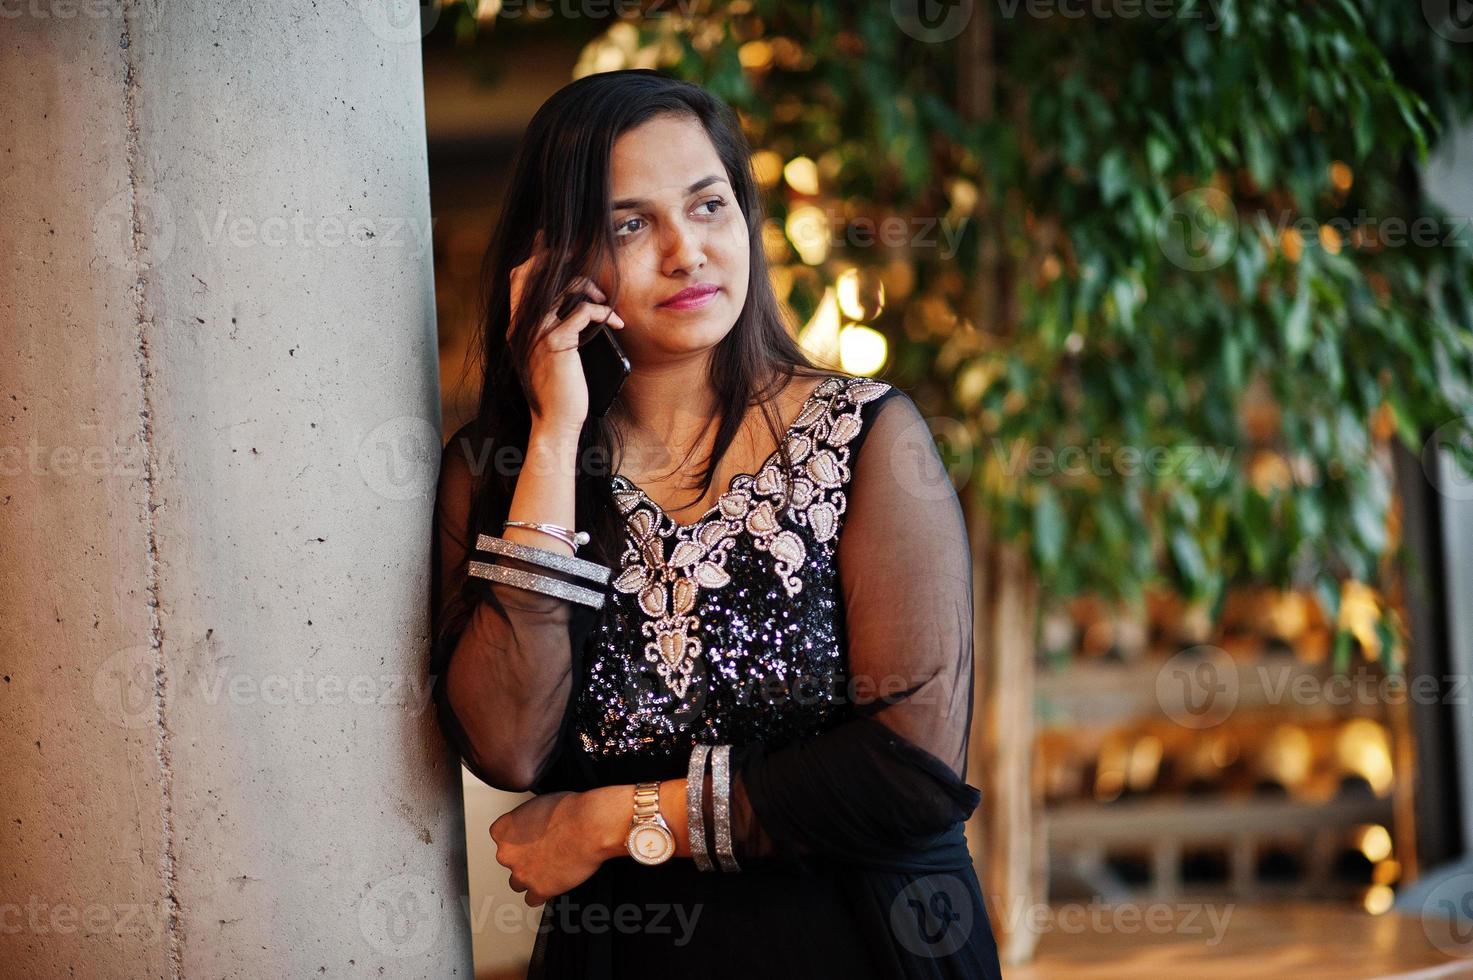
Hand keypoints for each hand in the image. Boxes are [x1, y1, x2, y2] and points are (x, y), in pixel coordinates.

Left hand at [490, 790, 613, 906]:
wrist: (588, 827)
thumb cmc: (570, 812)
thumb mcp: (539, 804)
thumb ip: (528, 820)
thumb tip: (534, 825)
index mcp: (504, 830)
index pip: (500, 839)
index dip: (518, 840)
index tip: (529, 839)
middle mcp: (507, 853)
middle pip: (510, 861)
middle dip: (525, 859)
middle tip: (545, 851)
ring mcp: (522, 873)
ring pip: (518, 883)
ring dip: (531, 877)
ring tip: (549, 868)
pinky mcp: (538, 889)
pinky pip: (533, 899)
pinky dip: (543, 893)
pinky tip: (553, 882)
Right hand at [507, 230, 624, 433]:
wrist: (555, 423)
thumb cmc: (557, 392)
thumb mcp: (548, 356)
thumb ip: (551, 330)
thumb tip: (574, 305)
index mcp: (518, 327)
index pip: (518, 278)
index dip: (537, 258)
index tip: (560, 250)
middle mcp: (522, 326)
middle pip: (532, 272)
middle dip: (560, 259)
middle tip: (584, 262)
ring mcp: (537, 333)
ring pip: (563, 287)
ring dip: (590, 288)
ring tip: (605, 303)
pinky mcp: (556, 343)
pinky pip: (582, 311)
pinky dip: (603, 313)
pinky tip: (615, 326)